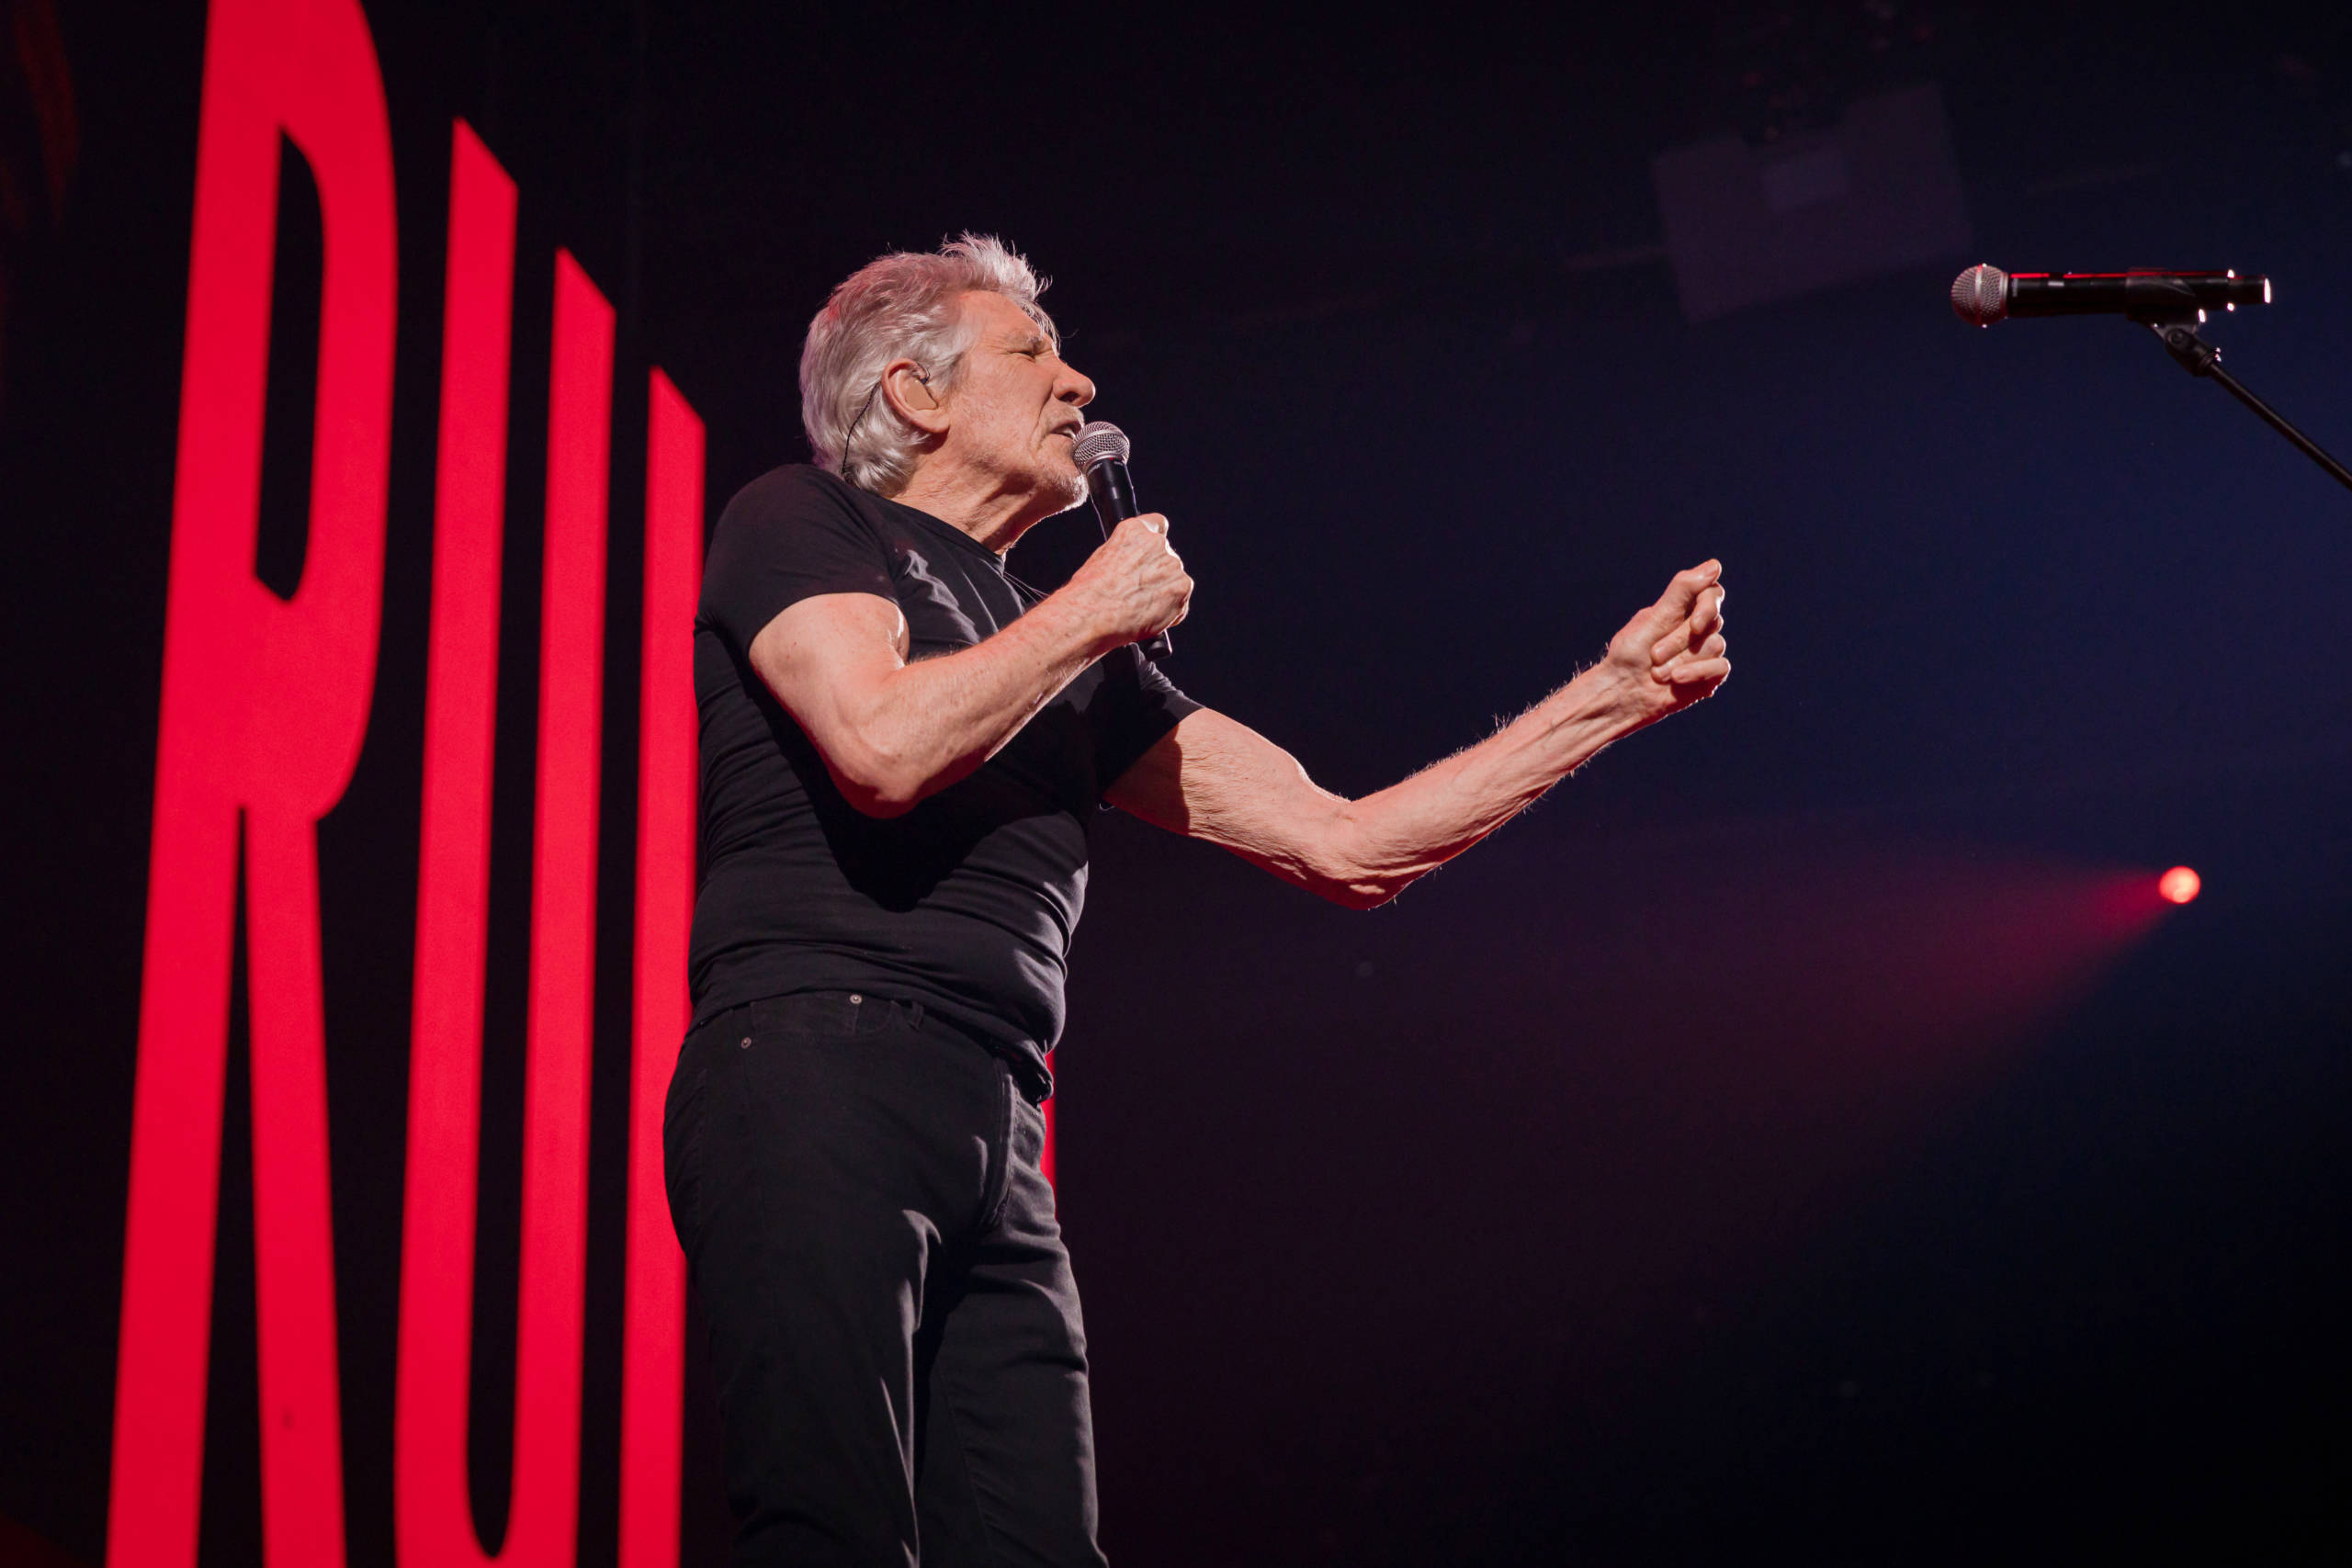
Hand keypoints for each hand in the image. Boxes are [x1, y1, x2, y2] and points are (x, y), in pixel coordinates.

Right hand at [1064, 513, 1192, 650]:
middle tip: (1137, 592)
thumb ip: (1126, 554)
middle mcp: (1157, 543)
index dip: (1154, 542)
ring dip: (1163, 592)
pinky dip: (1169, 610)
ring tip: (1138, 607)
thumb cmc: (1089, 592)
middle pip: (1166, 557)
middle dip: (1156, 574)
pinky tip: (1147, 616)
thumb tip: (1135, 564)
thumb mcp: (1101, 559)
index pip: (1158, 524)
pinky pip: (1180, 600)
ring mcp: (1172, 566)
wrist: (1091, 615)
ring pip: (1174, 579)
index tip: (1152, 554)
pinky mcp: (1181, 589)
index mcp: (1134, 530)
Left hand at [1596, 560, 1728, 728]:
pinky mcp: (1711, 673)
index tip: (1695, 624)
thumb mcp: (1653, 617)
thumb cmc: (1631, 652)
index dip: (1707, 606)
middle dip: (1679, 640)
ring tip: (1658, 673)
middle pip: (1712, 620)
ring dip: (1682, 661)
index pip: (1712, 593)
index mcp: (1684, 607)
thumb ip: (1682, 590)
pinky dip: (1698, 673)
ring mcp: (1706, 649)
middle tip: (1653, 655)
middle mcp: (1699, 625)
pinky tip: (1677, 680)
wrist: (1622, 691)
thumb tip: (1715, 565)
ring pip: (1715, 645)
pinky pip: (1721, 667)